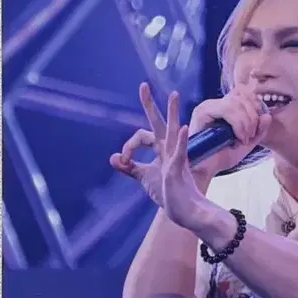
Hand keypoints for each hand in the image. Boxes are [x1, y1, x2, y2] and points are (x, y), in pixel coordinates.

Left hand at [109, 85, 207, 229]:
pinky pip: (180, 152)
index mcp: (161, 149)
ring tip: (173, 94)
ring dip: (172, 113)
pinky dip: (182, 140)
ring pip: (173, 131)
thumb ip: (129, 167)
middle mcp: (169, 149)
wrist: (184, 211)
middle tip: (143, 85)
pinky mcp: (179, 169)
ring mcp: (175, 157)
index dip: (128, 146)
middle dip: (150, 105)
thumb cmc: (168, 194)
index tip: (122, 160)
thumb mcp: (144, 177)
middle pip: (160, 122)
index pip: (141, 137)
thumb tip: (113, 158)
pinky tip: (183, 128)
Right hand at [188, 82, 272, 177]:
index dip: (256, 105)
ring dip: (246, 122)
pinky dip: (238, 123)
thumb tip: (267, 115)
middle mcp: (215, 103)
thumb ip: (259, 130)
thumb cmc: (223, 156)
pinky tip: (239, 138)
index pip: (244, 92)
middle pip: (242, 96)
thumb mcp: (247, 142)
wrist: (206, 170)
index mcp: (224, 106)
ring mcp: (207, 106)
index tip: (258, 125)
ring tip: (244, 139)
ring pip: (235, 102)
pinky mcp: (202, 112)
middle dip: (253, 116)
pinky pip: (226, 109)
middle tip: (251, 135)